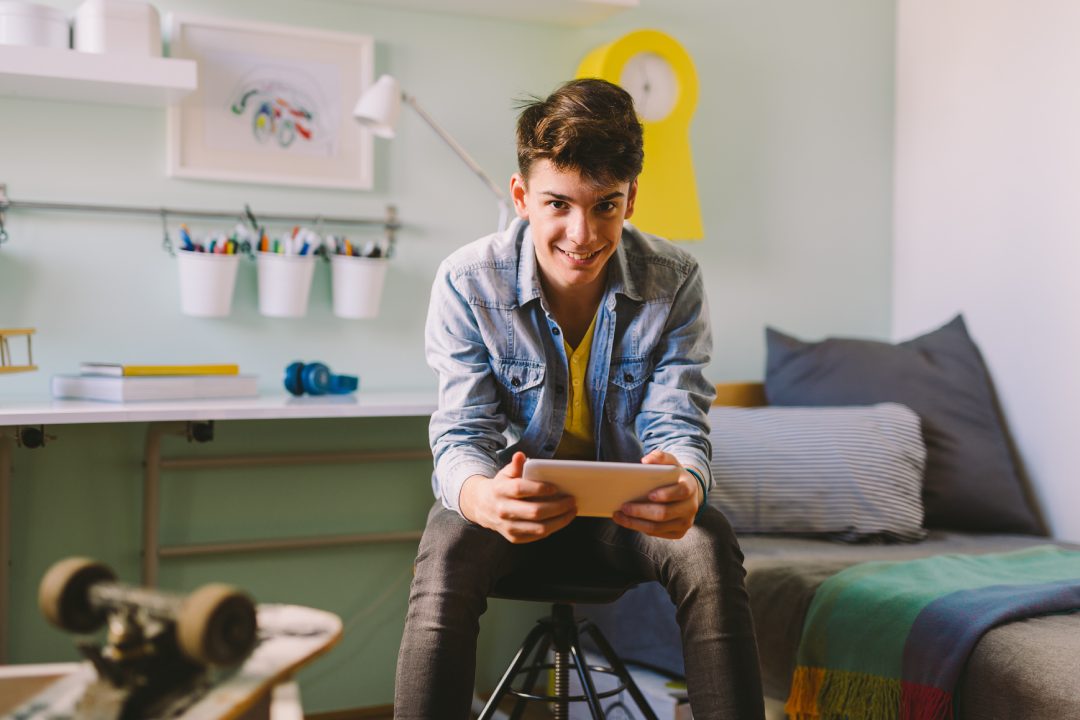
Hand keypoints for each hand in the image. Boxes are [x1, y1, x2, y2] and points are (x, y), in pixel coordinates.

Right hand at [459, 452, 576, 543]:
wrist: (483, 507)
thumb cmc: (501, 487)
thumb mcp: (505, 474)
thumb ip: (515, 466)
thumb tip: (520, 455)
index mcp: (500, 491)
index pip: (519, 489)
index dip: (538, 488)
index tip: (555, 487)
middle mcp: (503, 511)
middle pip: (534, 511)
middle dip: (557, 506)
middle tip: (571, 500)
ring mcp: (508, 527)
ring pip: (539, 528)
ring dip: (560, 520)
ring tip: (572, 510)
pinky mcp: (514, 538)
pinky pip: (538, 536)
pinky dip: (553, 528)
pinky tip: (562, 519)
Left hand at [613, 449, 700, 539]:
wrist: (686, 493)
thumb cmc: (674, 476)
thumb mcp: (670, 463)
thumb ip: (659, 457)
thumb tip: (646, 461)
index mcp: (690, 487)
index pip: (681, 492)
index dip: (666, 494)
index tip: (649, 494)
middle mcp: (691, 507)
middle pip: (664, 513)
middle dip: (642, 511)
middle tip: (624, 507)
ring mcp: (685, 522)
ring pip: (658, 527)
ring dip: (636, 523)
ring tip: (619, 516)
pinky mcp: (678, 533)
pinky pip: (656, 533)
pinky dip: (640, 528)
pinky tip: (627, 521)